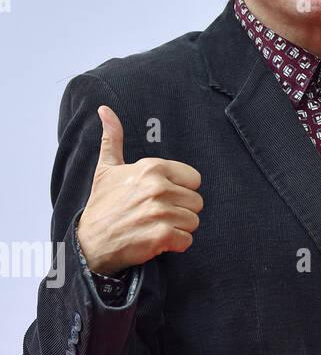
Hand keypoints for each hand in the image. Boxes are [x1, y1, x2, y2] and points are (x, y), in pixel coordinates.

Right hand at [75, 107, 202, 273]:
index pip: (194, 179)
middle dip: (181, 211)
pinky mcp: (161, 236)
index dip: (180, 190)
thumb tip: (105, 110)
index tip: (161, 196)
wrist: (90, 241)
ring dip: (178, 228)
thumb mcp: (106, 168)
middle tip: (157, 214)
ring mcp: (160, 212)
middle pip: (196, 202)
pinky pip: (187, 240)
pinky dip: (175, 244)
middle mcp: (158, 187)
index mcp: (152, 168)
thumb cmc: (102, 205)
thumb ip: (112, 139)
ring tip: (156, 226)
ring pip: (193, 221)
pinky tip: (157, 240)